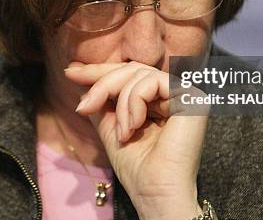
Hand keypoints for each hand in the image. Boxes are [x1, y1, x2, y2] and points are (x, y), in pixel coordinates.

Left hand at [64, 61, 208, 219]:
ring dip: (121, 103)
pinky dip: (134, 102)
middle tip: (84, 106)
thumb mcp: (111, 126)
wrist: (155, 194)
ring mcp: (185, 94)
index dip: (99, 70)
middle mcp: (175, 93)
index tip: (70, 73)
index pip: (130, 74)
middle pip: (133, 69)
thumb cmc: (138, 168)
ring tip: (122, 133)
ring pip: (140, 74)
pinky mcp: (192, 97)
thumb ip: (101, 101)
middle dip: (103, 84)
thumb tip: (78, 75)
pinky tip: (134, 127)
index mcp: (160, 99)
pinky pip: (152, 81)